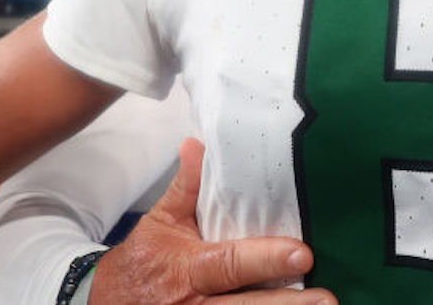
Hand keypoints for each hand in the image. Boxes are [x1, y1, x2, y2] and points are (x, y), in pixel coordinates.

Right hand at [90, 138, 335, 303]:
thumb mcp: (161, 221)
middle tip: (327, 299)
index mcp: (188, 268)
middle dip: (288, 304)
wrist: (105, 303)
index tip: (302, 254)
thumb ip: (187, 186)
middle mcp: (196, 303)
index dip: (266, 260)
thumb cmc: (143, 261)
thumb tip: (198, 144)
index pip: (230, 264)